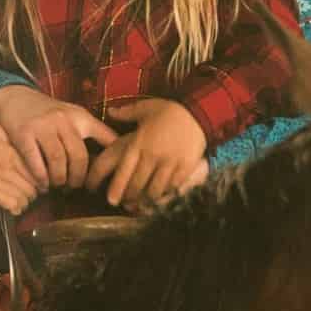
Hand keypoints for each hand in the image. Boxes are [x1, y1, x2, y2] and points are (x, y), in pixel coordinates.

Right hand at [0, 86, 116, 189]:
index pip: (105, 138)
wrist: (14, 98)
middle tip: (74, 187)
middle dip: (78, 178)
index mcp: (80, 116)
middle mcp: (63, 119)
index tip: (108, 177)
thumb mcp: (73, 116)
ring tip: (58, 185)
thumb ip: (94, 132)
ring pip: (58, 161)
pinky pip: (36, 162)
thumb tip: (118, 154)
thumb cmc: (48, 113)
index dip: (111, 160)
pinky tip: (43, 184)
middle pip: (79, 156)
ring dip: (59, 179)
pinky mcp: (23, 133)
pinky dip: (41, 178)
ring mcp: (43, 126)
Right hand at [0, 121, 36, 213]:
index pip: (37, 171)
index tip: (39, 183)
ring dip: (24, 202)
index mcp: (10, 152)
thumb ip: (11, 133)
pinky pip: (9, 204)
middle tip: (30, 194)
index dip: (41, 180)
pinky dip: (14, 208)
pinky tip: (13, 207)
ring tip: (21, 201)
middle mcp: (6, 166)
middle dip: (34, 193)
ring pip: (24, 197)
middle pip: (33, 186)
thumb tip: (26, 140)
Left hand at [90, 99, 208, 211]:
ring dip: (146, 199)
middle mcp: (153, 155)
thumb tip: (111, 111)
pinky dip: (164, 195)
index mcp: (140, 142)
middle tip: (124, 202)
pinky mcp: (185, 168)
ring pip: (154, 189)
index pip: (124, 171)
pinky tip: (160, 197)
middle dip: (129, 196)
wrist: (199, 112)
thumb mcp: (146, 108)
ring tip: (141, 203)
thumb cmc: (170, 110)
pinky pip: (172, 187)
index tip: (111, 199)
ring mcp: (170, 163)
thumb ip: (127, 112)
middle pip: (137, 184)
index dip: (116, 188)